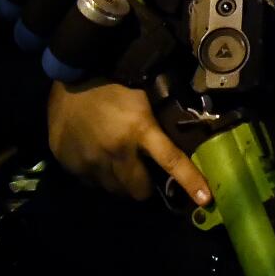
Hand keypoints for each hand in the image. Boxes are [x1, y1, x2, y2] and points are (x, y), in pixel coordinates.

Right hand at [46, 80, 210, 205]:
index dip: (190, 181)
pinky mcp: (70, 163)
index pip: (171, 161)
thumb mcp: (144, 100)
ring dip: (122, 183)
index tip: (204, 199)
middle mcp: (116, 150)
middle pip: (138, 189)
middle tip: (146, 176)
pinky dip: (98, 177)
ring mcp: (90, 160)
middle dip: (145, 187)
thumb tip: (175, 148)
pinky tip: (98, 160)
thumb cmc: (115, 85)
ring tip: (120, 166)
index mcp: (140, 130)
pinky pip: (91, 183)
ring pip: (114, 190)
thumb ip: (155, 127)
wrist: (73, 76)